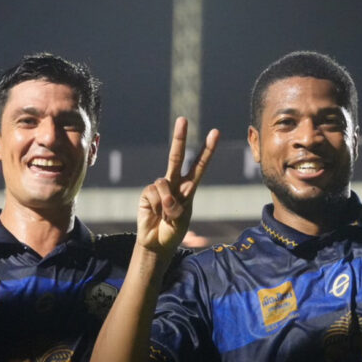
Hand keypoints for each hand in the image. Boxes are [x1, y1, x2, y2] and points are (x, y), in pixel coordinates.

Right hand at [137, 117, 219, 258]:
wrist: (156, 243)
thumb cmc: (172, 232)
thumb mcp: (180, 223)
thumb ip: (175, 208)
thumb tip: (165, 196)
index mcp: (189, 188)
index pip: (199, 166)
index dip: (207, 150)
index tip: (214, 132)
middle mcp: (174, 183)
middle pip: (176, 157)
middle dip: (179, 138)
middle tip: (183, 119)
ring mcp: (160, 187)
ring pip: (164, 182)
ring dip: (166, 202)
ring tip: (166, 216)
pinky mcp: (147, 192)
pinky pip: (153, 192)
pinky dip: (156, 205)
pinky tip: (155, 213)